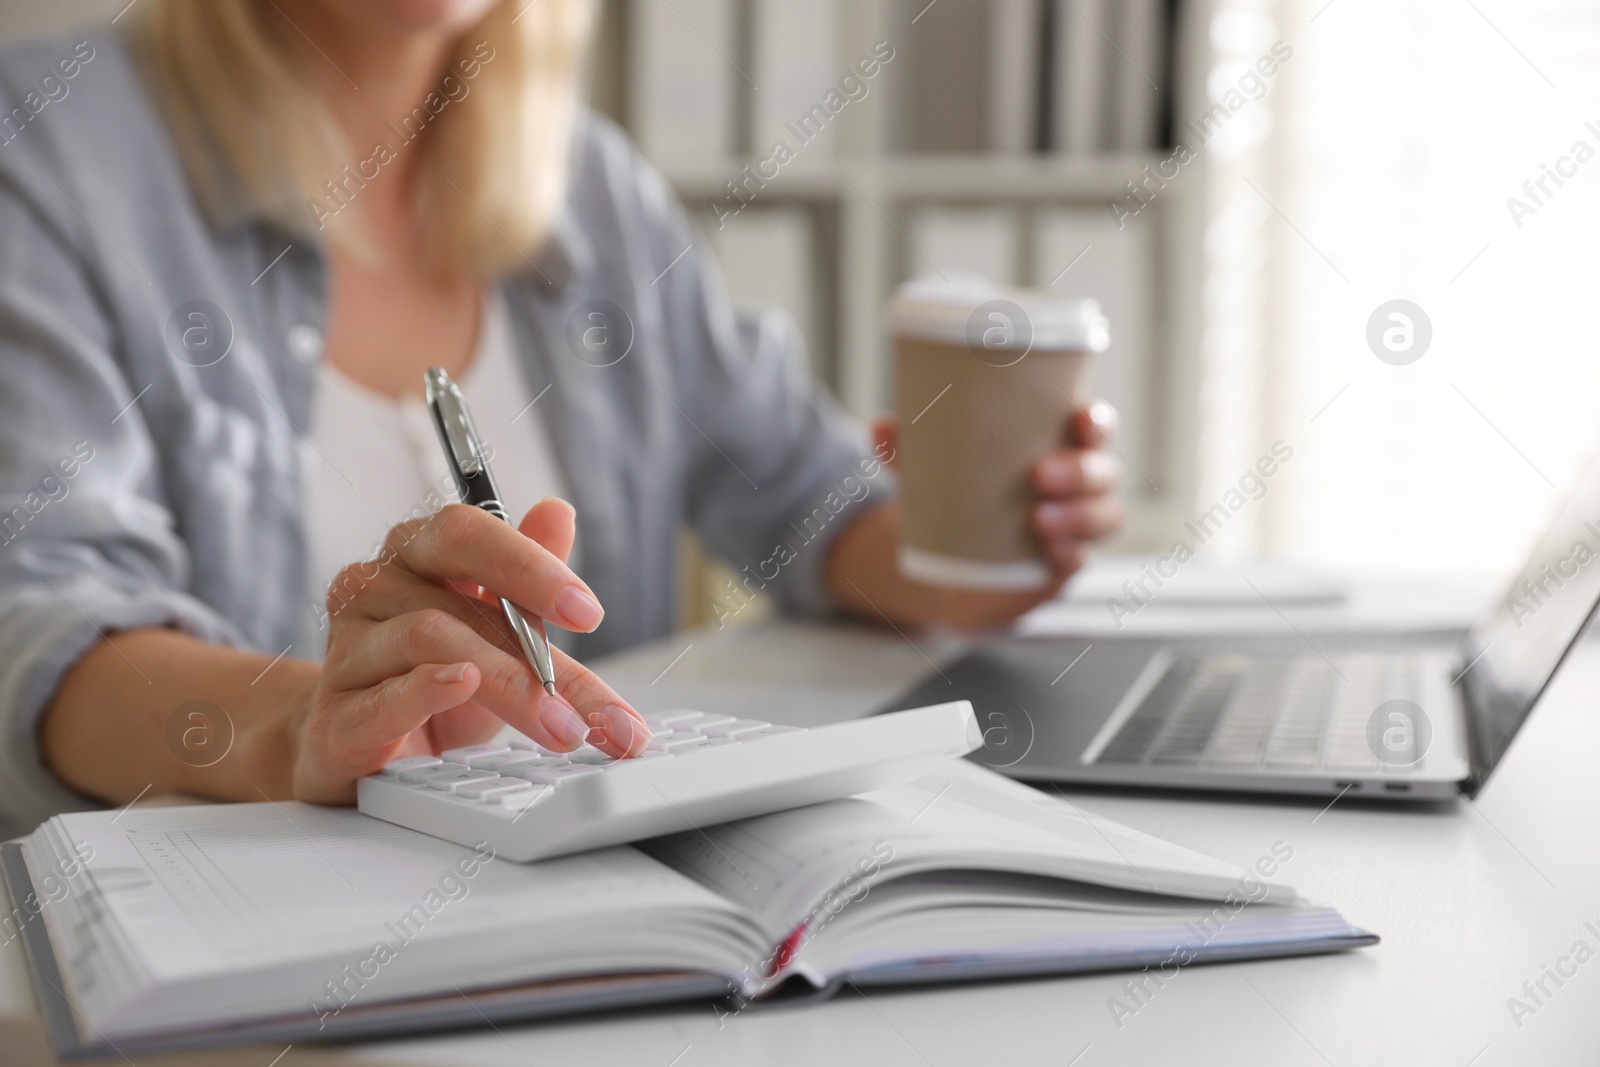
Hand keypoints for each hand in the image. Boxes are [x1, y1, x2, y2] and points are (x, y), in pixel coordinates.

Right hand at [287, 498, 650, 804]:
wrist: (359, 752)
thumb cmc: (433, 681)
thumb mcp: (495, 631)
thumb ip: (526, 580)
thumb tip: (559, 511)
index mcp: (417, 556)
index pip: (468, 535)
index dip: (530, 566)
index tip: (588, 612)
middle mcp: (373, 589)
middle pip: (455, 599)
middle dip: (536, 648)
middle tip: (591, 698)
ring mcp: (348, 650)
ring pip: (429, 643)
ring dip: (508, 685)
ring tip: (561, 725)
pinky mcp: (335, 717)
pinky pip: (382, 697)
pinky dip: (426, 690)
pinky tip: (462, 686)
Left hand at [843, 400, 1122, 629]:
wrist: (954, 562)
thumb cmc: (961, 494)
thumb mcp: (933, 467)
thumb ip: (909, 448)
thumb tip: (879, 428)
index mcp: (1059, 446)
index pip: (1095, 427)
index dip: (1097, 422)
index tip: (1080, 420)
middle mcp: (1080, 485)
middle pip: (1103, 473)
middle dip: (1081, 472)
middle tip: (1040, 475)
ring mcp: (1077, 527)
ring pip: (1103, 517)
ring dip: (1080, 517)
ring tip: (1040, 520)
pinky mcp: (1064, 566)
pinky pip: (1082, 561)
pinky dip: (1071, 556)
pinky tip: (1054, 553)